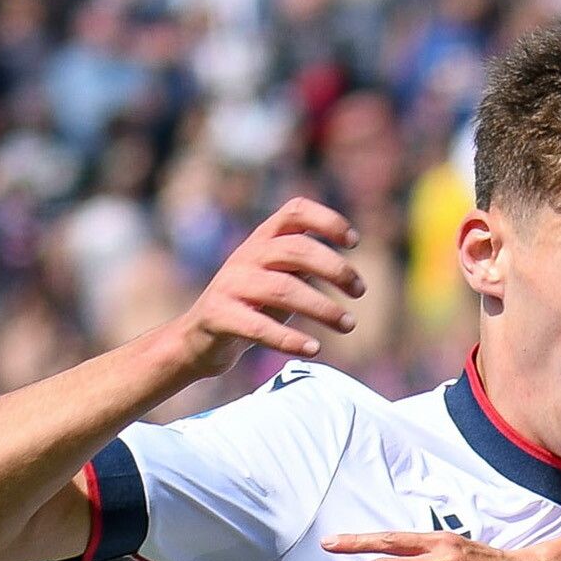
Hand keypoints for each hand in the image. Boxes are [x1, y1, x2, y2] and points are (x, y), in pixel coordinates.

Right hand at [164, 199, 362, 376]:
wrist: (200, 337)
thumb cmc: (251, 305)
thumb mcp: (278, 277)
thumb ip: (304, 266)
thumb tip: (349, 270)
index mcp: (263, 240)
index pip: (294, 212)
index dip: (326, 220)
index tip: (354, 241)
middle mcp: (247, 256)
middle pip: (296, 250)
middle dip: (334, 268)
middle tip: (359, 291)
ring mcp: (232, 284)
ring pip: (283, 289)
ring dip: (322, 308)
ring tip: (348, 325)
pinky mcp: (220, 316)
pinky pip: (259, 327)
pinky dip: (290, 339)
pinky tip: (314, 348)